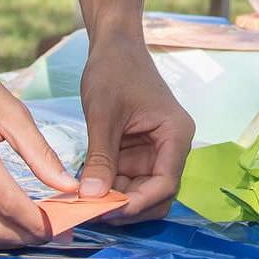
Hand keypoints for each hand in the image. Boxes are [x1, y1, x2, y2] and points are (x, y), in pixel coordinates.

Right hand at [0, 32, 77, 249]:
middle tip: (53, 233)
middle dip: (25, 237)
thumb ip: (39, 152)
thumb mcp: (11, 110)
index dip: (37, 222)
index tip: (62, 228)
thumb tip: (68, 184)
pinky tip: (4, 218)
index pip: (7, 204)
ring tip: (33, 229)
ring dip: (4, 239)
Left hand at [78, 31, 193, 221]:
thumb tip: (91, 198)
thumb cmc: (114, 70)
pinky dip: (107, 189)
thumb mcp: (103, 114)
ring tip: (83, 203)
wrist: (114, 46)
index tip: (104, 212)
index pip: (165, 184)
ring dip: (115, 201)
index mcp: (175, 134)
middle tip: (90, 213)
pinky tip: (85, 190)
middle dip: (127, 207)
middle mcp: (171, 146)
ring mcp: (154, 151)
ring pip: (140, 193)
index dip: (137, 204)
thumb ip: (100, 157)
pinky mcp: (137, 152)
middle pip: (157, 195)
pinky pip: (126, 181)